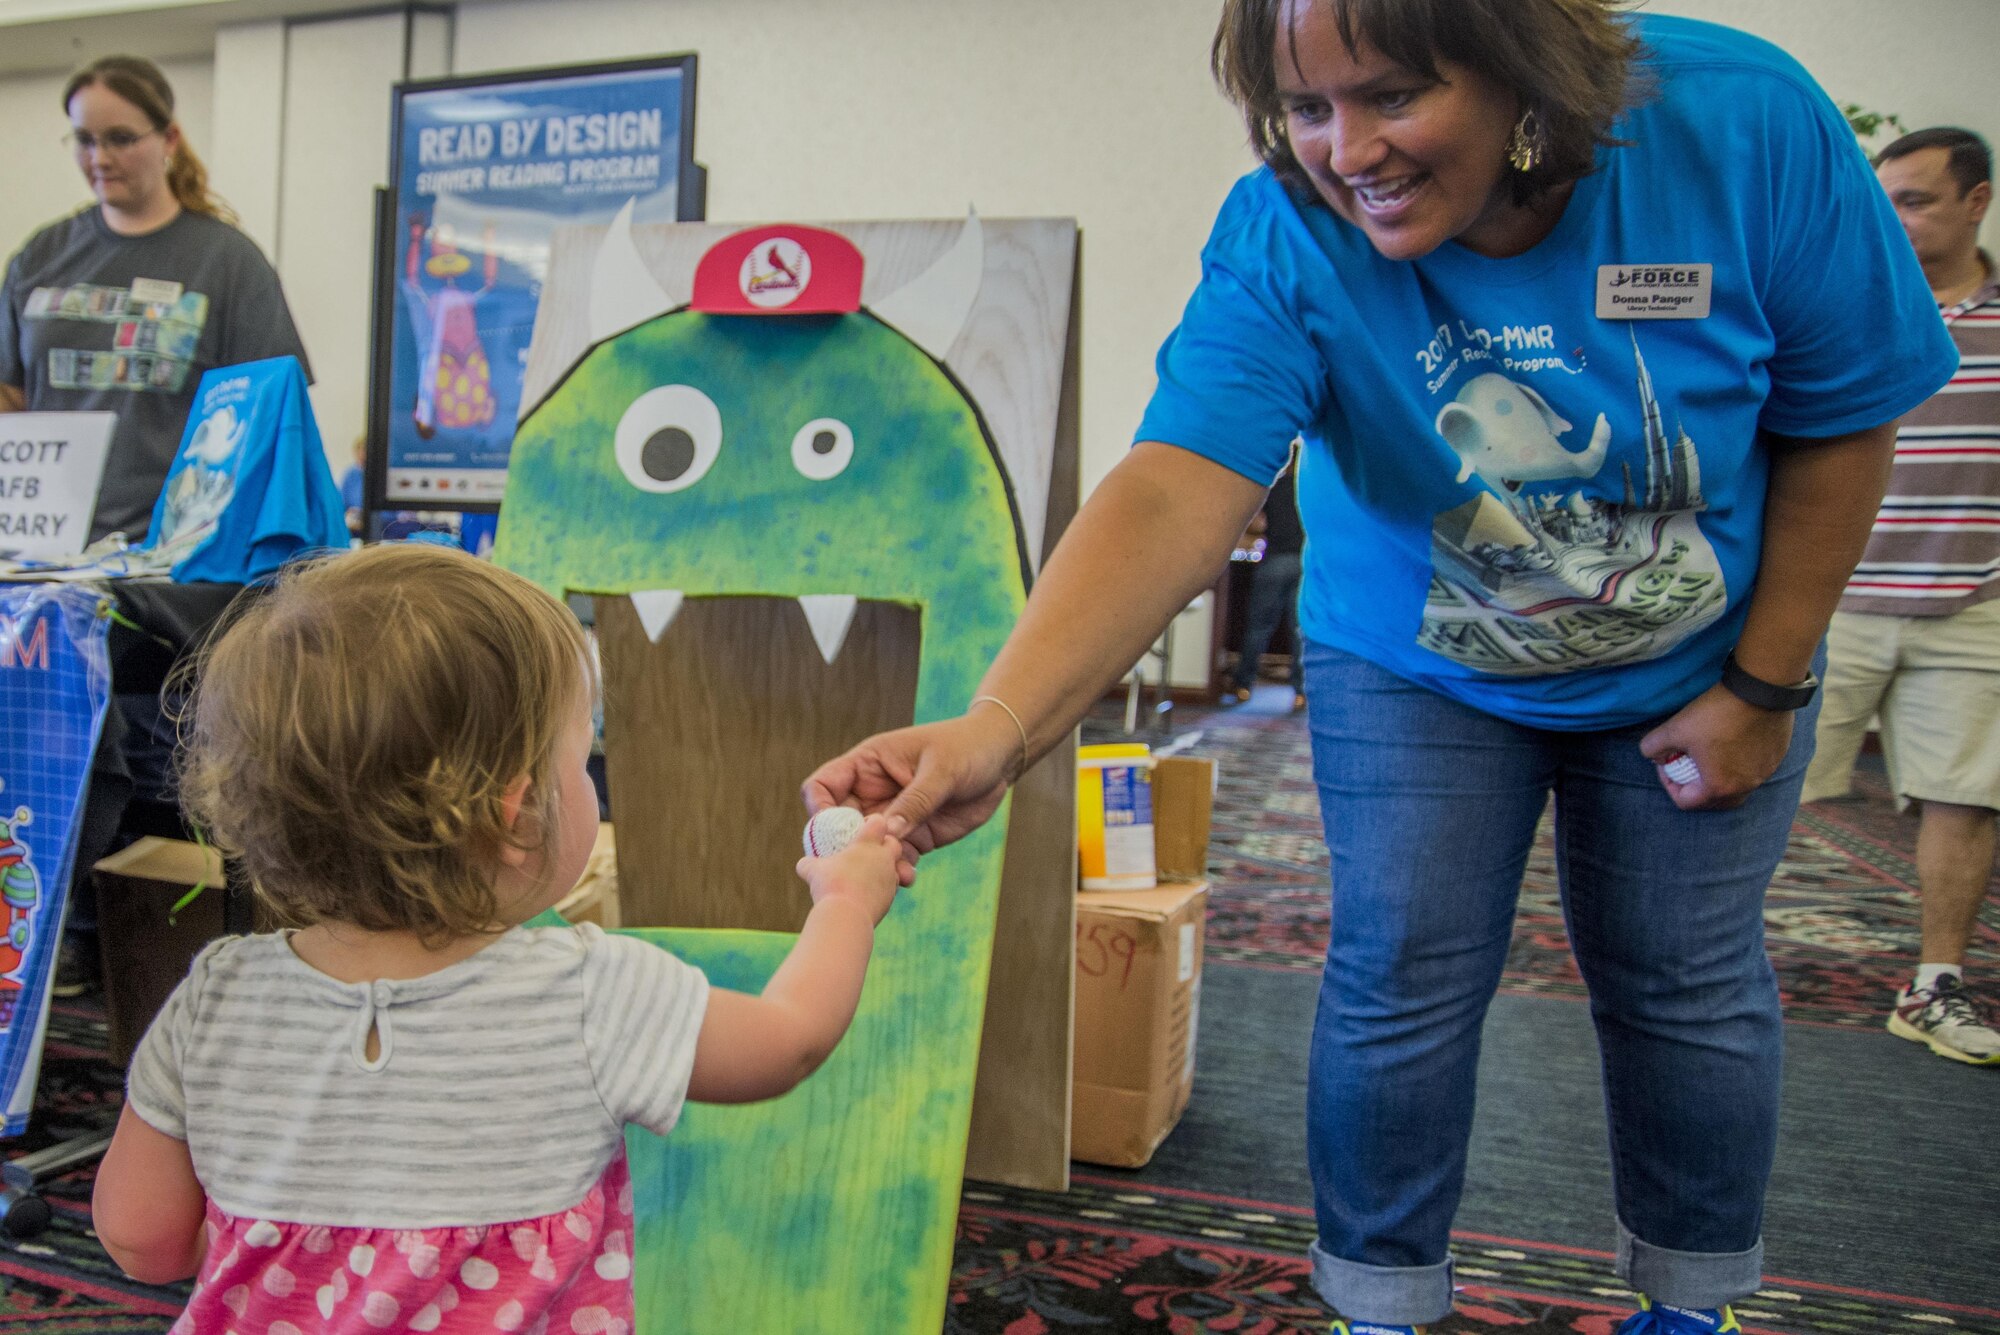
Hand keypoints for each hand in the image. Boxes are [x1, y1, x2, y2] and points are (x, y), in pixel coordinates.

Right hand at [796, 814, 902, 925]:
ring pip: (896, 868)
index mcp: (868, 843)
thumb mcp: (812, 871)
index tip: (861, 829)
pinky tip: (868, 894)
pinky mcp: (891, 898)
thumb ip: (809, 864)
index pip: (878, 822)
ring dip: (885, 870)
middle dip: (885, 845)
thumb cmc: (830, 886)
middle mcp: (884, 858)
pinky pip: (891, 889)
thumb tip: (803, 864)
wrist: (847, 916)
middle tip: (869, 852)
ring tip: (867, 876)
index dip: (872, 823)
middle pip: (894, 843)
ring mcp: (890, 878)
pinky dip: (882, 889)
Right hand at [802, 711, 1018, 883]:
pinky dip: (896, 872)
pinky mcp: (914, 837)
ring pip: (866, 848)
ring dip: (871, 865)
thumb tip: (887, 833)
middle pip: (837, 825)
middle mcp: (873, 793)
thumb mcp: (942, 770)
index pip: (824, 785)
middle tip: (858, 864)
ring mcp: (892, 818)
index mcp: (868, 764)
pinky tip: (907, 878)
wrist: (999, 760)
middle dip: (843, 847)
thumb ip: (916, 801)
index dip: (819, 809)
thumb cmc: (966, 748)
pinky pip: (895, 860)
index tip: (831, 832)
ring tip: (889, 876)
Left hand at [1640, 683, 1794, 810]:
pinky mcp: (1776, 758)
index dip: (1668, 784)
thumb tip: (1653, 756)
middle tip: (1685, 766)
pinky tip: (1730, 745)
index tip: (1666, 763)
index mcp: (1718, 787)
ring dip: (1718, 778)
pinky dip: (1738, 766)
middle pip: (1713, 801)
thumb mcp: (1674, 729)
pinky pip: (1753, 771)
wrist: (1760, 690)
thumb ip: (1653, 747)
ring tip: (1707, 757)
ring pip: (1736, 788)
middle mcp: (1744, 786)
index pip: (1685, 801)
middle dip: (1694, 787)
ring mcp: (1763, 773)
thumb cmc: (1716, 713)